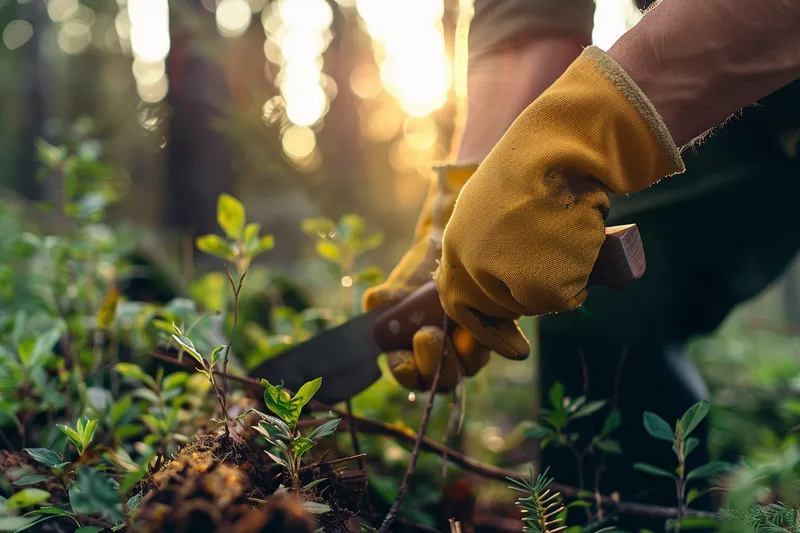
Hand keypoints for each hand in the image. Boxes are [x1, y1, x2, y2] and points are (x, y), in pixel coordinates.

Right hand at [363, 165, 489, 390]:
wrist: (445, 252)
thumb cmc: (415, 273)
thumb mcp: (395, 286)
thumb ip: (383, 300)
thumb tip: (376, 303)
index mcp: (410, 355)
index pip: (408, 375)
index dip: (406, 371)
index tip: (405, 355)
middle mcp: (440, 359)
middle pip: (442, 380)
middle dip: (434, 361)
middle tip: (427, 333)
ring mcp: (466, 350)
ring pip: (469, 366)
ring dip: (465, 353)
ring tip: (459, 328)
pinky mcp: (491, 336)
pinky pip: (492, 346)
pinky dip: (489, 337)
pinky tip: (483, 323)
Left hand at [435, 46, 684, 357]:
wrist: (559, 146)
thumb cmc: (535, 164)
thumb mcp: (492, 204)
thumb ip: (486, 241)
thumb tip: (505, 279)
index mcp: (455, 244)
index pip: (458, 302)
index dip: (485, 328)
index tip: (514, 346)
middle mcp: (471, 265)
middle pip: (502, 306)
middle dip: (527, 302)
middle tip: (546, 289)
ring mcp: (502, 277)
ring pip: (538, 304)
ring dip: (557, 282)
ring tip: (566, 237)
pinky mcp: (538, 285)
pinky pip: (565, 297)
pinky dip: (579, 279)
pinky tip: (580, 245)